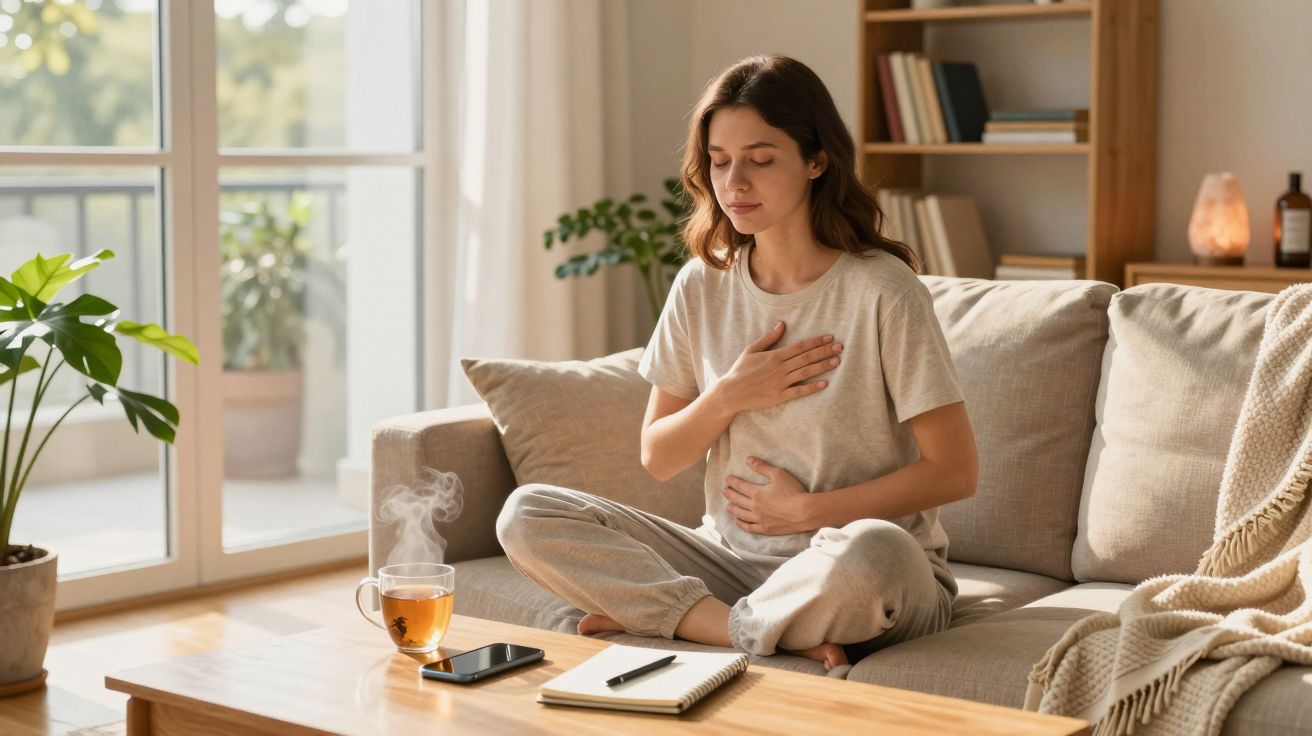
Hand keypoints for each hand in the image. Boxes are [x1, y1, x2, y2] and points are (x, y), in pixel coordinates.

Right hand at [712, 321, 843, 415]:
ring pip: (806, 372)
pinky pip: (799, 391)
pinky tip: (824, 383)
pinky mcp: (780, 396)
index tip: (829, 337)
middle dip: (825, 351)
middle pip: (807, 357)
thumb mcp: (751, 350)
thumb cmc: (740, 370)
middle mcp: (780, 368)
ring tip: (837, 361)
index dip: (816, 341)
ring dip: (823, 366)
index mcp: (774, 355)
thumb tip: (782, 324)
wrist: (731, 392)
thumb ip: (768, 338)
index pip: (800, 346)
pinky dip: (812, 387)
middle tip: (840, 347)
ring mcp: (781, 382)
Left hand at [722, 456, 813, 535]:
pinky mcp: (766, 529)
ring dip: (733, 510)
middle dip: (730, 494)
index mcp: (757, 493)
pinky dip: (742, 524)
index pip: (740, 486)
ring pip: (741, 514)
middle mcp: (755, 507)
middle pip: (738, 500)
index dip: (733, 482)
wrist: (804, 512)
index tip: (727, 479)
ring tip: (727, 507)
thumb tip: (748, 459)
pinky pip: (750, 527)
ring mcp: (760, 519)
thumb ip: (762, 467)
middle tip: (724, 491)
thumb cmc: (793, 491)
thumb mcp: (778, 474)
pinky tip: (738, 522)